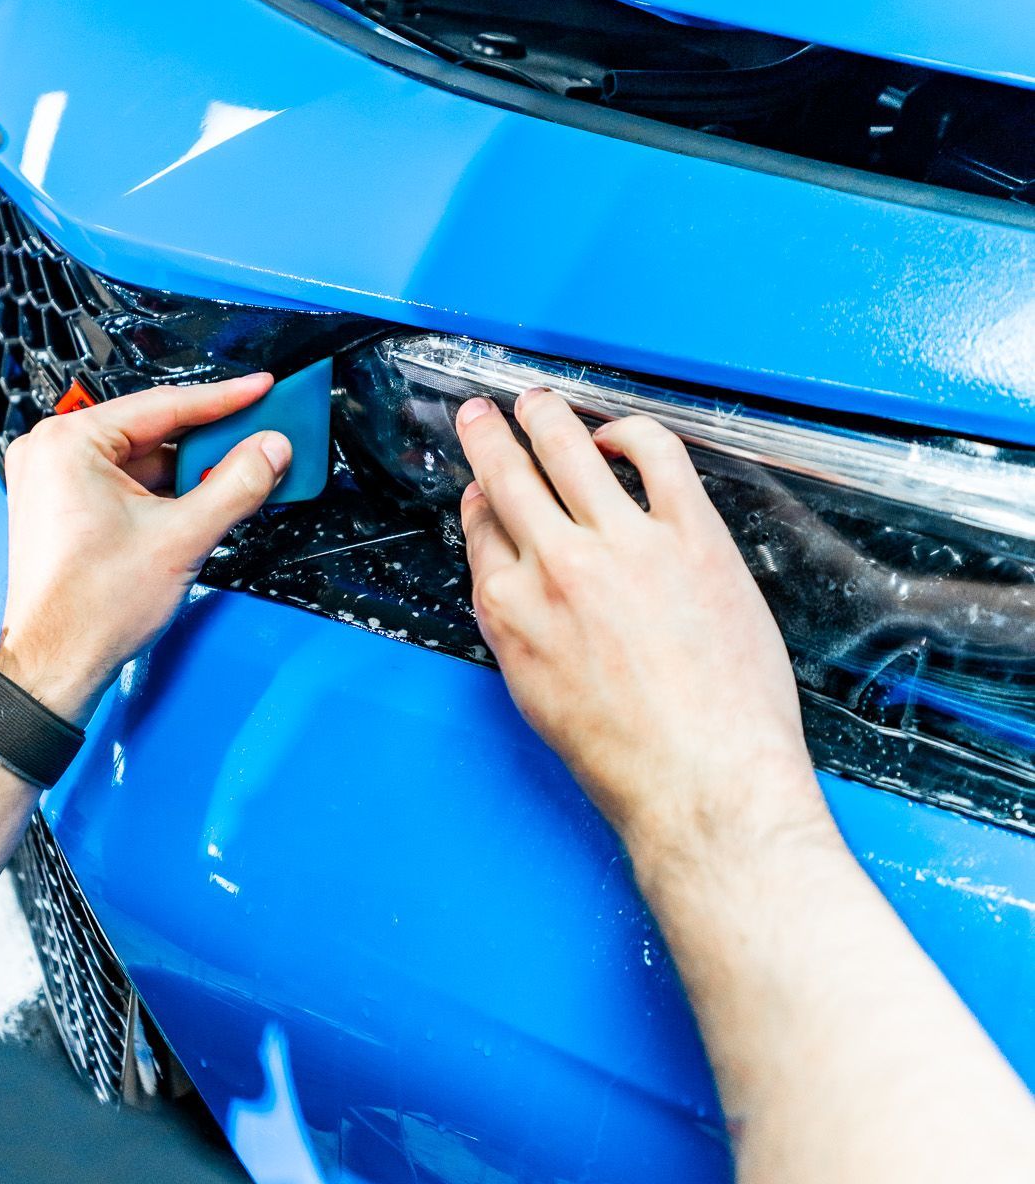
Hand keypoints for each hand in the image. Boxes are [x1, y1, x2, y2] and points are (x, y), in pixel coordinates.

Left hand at [0, 375, 289, 723]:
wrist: (54, 665)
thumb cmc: (89, 609)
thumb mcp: (181, 538)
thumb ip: (235, 486)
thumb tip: (269, 450)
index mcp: (69, 443)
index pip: (163, 405)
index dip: (223, 399)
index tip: (260, 389)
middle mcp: (53, 452)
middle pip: (153, 432)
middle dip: (210, 443)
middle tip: (260, 439)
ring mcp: (54, 480)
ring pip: (143, 459)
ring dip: (190, 471)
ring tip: (239, 476)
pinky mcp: (64, 506)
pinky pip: (126, 482)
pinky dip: (165, 491)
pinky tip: (203, 500)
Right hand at [455, 390, 823, 868]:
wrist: (703, 782)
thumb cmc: (628, 759)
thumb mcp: (536, 696)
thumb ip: (519, 628)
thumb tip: (518, 587)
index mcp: (511, 608)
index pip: (482, 527)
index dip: (480, 497)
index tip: (483, 486)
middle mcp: (556, 565)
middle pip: (509, 475)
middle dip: (490, 435)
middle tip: (484, 413)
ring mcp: (624, 543)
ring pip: (568, 448)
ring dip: (544, 415)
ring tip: (539, 401)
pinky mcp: (690, 535)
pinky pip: (656, 455)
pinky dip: (631, 432)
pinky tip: (623, 434)